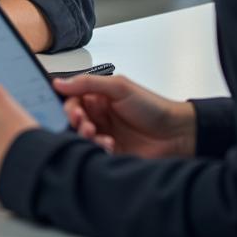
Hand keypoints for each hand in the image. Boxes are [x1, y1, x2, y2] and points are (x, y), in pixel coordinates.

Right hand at [54, 73, 196, 158]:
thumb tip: (59, 82)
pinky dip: (97, 150)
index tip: (74, 112)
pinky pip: (94, 154)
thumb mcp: (120, 87)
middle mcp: (100, 116)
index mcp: (100, 97)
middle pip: (74, 121)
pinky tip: (110, 146)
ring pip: (82, 138)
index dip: (70, 107)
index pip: (73, 100)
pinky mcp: (110, 154)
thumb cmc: (153, 107)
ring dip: (87, 137)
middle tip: (86, 125)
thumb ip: (88, 83)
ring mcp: (105, 135)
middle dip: (76, 123)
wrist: (177, 134)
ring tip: (98, 135)